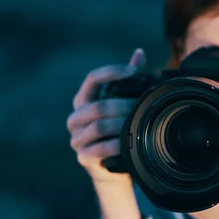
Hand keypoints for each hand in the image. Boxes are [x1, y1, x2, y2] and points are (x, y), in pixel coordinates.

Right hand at [66, 48, 147, 218]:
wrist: (113, 165)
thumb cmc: (119, 128)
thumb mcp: (123, 103)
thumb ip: (130, 79)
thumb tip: (139, 53)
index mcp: (84, 99)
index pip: (92, 78)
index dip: (111, 72)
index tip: (133, 71)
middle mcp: (76, 117)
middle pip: (97, 106)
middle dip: (122, 106)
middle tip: (142, 106)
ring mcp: (77, 138)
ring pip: (97, 127)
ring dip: (121, 125)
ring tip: (139, 123)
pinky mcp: (83, 156)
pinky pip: (100, 148)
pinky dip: (117, 144)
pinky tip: (131, 142)